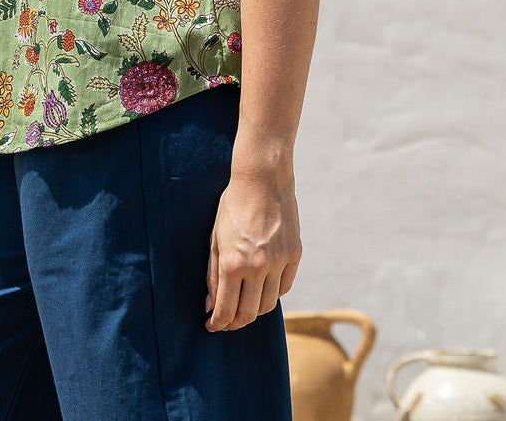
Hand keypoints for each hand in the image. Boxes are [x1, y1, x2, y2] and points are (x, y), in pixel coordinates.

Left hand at [205, 167, 301, 331]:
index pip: (226, 311)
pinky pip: (284, 287)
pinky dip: (272, 292)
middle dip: (234, 322)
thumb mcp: (215, 239)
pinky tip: (261, 286)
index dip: (217, 324)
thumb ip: (213, 275)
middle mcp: (258, 267)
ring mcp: (279, 262)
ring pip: (268, 305)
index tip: (211, 325)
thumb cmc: (232, 206)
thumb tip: (210, 306)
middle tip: (226, 320)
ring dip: (254, 310)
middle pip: (249, 314)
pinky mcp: (295, 255)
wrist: (262, 179)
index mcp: (233, 263)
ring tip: (243, 303)